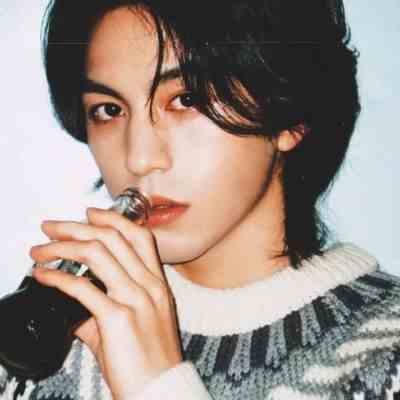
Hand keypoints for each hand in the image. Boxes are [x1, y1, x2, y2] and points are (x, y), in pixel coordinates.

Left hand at [30, 207, 182, 399]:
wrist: (160, 390)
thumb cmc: (151, 358)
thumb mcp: (138, 322)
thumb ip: (106, 306)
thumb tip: (74, 303)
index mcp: (157, 283)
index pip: (138, 235)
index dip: (112, 219)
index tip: (90, 213)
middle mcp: (149, 285)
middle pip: (112, 238)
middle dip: (76, 227)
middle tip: (52, 227)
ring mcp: (135, 299)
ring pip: (96, 253)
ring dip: (61, 247)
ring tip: (40, 250)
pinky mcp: (118, 319)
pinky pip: (82, 288)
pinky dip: (57, 278)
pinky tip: (43, 277)